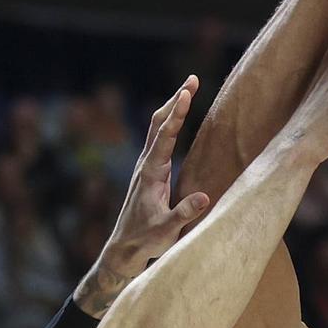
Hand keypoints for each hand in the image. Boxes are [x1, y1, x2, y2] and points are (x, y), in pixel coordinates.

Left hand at [74, 78, 210, 317]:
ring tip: (189, 89)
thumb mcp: (166, 230)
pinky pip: (160, 140)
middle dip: (176, 100)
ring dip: (172, 108)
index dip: (177, 113)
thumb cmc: (144, 241)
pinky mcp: (150, 173)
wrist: (123, 249)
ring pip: (158, 129)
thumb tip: (204, 197)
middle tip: (193, 79)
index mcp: (151, 173)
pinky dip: (170, 123)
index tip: (187, 91)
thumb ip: (183, 214)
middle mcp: (147, 164)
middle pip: (159, 123)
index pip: (165, 136)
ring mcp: (147, 167)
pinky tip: (178, 118)